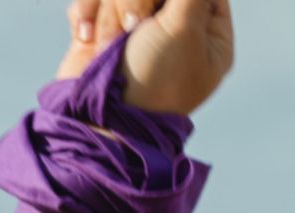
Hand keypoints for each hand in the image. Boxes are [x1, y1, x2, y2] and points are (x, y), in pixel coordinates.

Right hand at [57, 0, 234, 114]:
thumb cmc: (150, 82)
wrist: (100, 119)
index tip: (163, 7)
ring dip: (109, 15)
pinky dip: (86, 16)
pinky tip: (86, 40)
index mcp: (208, 33)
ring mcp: (135, 32)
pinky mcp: (100, 34)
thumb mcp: (184, 27)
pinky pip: (91, 1)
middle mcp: (174, 29)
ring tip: (105, 46)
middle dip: (136, 1)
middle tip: (134, 27)